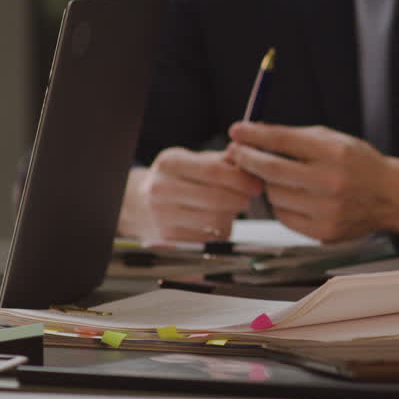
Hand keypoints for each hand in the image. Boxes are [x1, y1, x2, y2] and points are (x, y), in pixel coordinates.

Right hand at [118, 148, 262, 242]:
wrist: (142, 205)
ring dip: (233, 215)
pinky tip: (219, 221)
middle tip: (249, 197)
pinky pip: (210, 238)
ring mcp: (163, 216)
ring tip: (233, 207)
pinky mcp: (170, 239)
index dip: (241, 179)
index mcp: (170, 164)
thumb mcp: (193, 160)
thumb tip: (250, 159)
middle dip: (241, 198)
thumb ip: (222, 160)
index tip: (256, 183)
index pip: (214, 171)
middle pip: (216, 198)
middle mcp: (161, 190)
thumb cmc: (177, 180)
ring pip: (215, 220)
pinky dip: (222, 230)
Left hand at [226, 122, 398, 242]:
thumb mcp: (332, 140)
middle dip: (248, 159)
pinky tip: (295, 197)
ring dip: (270, 185)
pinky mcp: (323, 232)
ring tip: (283, 178)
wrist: (389, 196)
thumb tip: (251, 135)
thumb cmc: (358, 164)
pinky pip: (283, 216)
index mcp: (335, 153)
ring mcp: (327, 210)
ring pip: (274, 195)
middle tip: (237, 153)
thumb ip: (294, 138)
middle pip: (271, 170)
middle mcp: (332, 182)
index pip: (283, 141)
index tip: (237, 131)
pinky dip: (283, 205)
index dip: (254, 135)